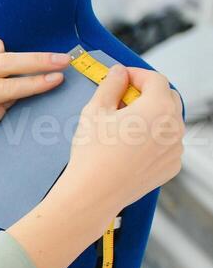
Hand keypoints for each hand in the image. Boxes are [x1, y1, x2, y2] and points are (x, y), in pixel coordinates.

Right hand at [9, 64, 183, 267]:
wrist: (92, 194)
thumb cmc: (92, 154)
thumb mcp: (95, 111)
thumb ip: (110, 85)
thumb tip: (118, 73)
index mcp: (159, 108)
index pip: (155, 79)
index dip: (136, 75)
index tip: (121, 77)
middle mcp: (174, 127)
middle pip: (166, 98)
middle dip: (146, 95)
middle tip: (121, 101)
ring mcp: (175, 149)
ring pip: (167, 122)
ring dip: (150, 118)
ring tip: (123, 128)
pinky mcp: (171, 166)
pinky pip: (166, 145)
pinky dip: (153, 140)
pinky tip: (130, 148)